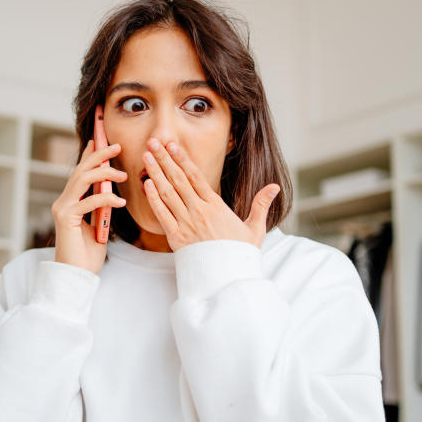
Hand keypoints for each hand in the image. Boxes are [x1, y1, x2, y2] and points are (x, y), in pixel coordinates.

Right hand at [52, 139, 127, 273]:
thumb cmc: (88, 254)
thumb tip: (111, 188)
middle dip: (99, 154)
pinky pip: (89, 201)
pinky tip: (121, 201)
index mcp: (70, 201)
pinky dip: (106, 198)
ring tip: (122, 174)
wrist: (77, 277)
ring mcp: (62, 209)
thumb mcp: (99, 224)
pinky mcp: (66, 219)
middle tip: (117, 146)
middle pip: (80, 169)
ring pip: (82, 179)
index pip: (80, 171)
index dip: (90, 154)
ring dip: (104, 172)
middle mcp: (63, 201)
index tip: (100, 139)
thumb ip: (100, 206)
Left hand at [141, 138, 280, 251]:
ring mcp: (186, 224)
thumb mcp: (255, 228)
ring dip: (155, 173)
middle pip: (178, 179)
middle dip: (164, 159)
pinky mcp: (176, 238)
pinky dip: (153, 199)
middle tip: (153, 142)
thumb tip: (275, 187)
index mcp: (215, 206)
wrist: (229, 279)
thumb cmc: (240, 254)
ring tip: (146, 156)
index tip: (173, 145)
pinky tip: (146, 184)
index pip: (196, 176)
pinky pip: (162, 214)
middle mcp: (199, 211)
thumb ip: (261, 205)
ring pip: (167, 193)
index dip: (182, 159)